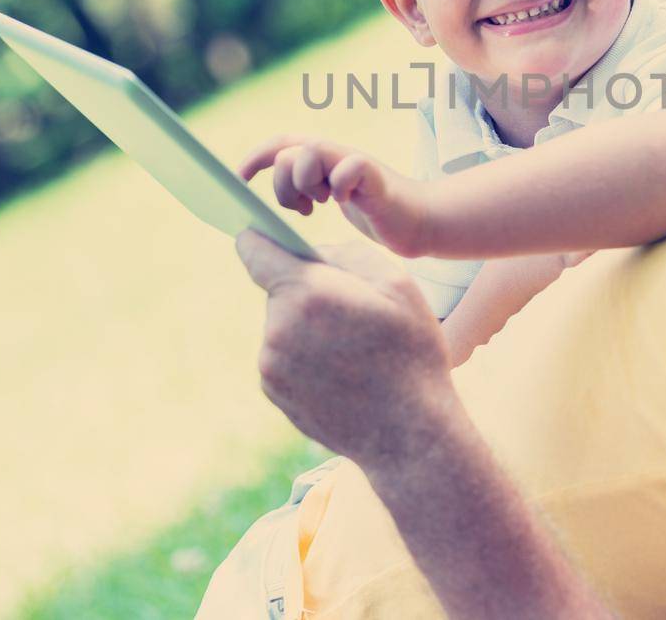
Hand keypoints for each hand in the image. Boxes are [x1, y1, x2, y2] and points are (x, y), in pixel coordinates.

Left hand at [236, 231, 457, 465]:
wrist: (409, 432)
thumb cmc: (410, 352)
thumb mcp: (397, 283)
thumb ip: (346, 253)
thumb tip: (312, 253)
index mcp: (306, 293)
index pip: (255, 249)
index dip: (260, 236)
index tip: (262, 232)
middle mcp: (277, 328)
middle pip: (279, 290)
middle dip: (307, 290)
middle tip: (353, 311)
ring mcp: (271, 365)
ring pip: (283, 324)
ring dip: (308, 326)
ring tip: (353, 348)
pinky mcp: (274, 392)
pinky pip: (284, 356)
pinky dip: (305, 356)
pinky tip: (342, 372)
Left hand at [239, 136, 430, 257]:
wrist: (419, 220)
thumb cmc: (373, 211)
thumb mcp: (330, 198)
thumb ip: (303, 193)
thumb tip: (262, 213)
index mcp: (323, 159)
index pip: (280, 143)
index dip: (256, 156)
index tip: (239, 179)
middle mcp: (337, 154)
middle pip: (289, 151)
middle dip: (283, 185)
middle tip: (302, 208)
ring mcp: (356, 162)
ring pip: (312, 151)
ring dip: (307, 181)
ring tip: (320, 203)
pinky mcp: (376, 177)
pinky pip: (351, 166)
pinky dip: (340, 184)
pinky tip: (344, 201)